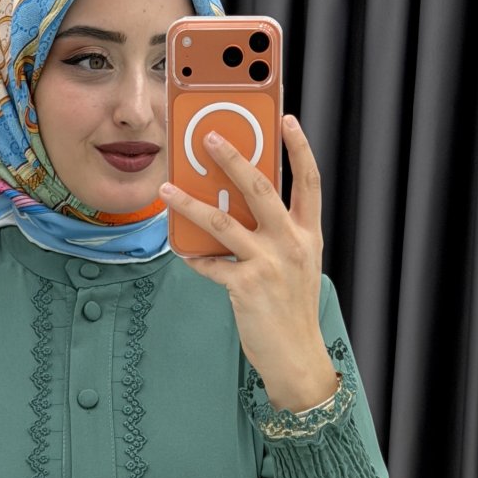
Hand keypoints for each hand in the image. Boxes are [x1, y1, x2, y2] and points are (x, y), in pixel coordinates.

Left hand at [159, 115, 334, 407]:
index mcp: (307, 234)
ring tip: (168, 189)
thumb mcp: (298, 266)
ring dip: (190, 203)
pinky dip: (193, 256)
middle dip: (232, 158)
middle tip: (209, 137)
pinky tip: (179, 248)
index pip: (308, 182)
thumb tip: (240, 209)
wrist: (296, 356)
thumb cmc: (292, 310)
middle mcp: (290, 243)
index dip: (299, 149)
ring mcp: (268, 264)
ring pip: (222, 221)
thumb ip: (277, 235)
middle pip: (260, 188)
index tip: (287, 120)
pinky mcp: (245, 286)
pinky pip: (210, 263)